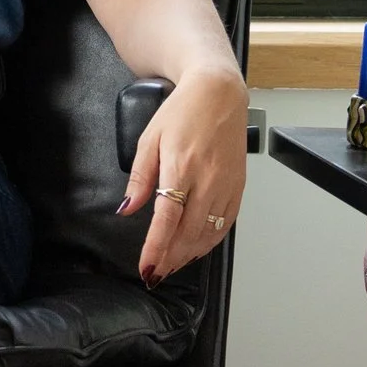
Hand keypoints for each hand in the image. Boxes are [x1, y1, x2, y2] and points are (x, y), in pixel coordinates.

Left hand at [122, 67, 246, 283]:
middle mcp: (207, 180)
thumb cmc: (182, 111)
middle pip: (188, 233)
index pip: (167, 219)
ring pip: (209, 233)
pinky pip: (226, 224)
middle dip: (171, 258)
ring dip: (189, 254)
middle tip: (156, 272)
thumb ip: (140, 177)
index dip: (156, 248)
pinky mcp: (238, 187)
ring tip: (172, 265)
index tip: (147, 268)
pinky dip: (210, 242)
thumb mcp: (149, 138)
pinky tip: (197, 249)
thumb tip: (128, 208)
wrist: (219, 93)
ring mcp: (226, 185)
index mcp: (181, 167)